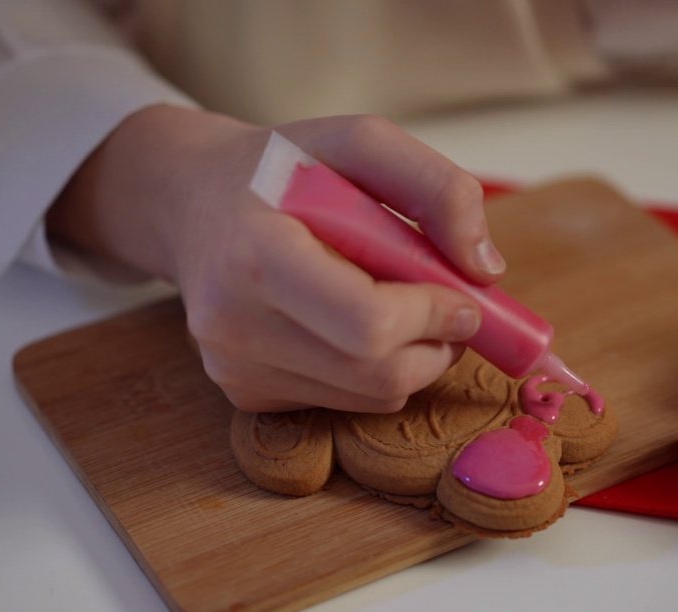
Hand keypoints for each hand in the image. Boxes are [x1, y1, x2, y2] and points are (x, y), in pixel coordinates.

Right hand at [49, 105, 504, 411]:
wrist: (191, 200)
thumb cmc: (280, 168)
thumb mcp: (359, 142)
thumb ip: (436, 188)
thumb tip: (486, 270)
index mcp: (256, 254)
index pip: (369, 324)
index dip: (434, 317)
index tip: (463, 296)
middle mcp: (233, 324)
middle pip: (379, 374)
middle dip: (438, 346)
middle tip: (451, 307)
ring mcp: (233, 368)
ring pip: (372, 398)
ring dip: (414, 361)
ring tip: (399, 304)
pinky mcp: (242, 394)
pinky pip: (345, 403)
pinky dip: (373, 372)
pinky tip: (349, 323)